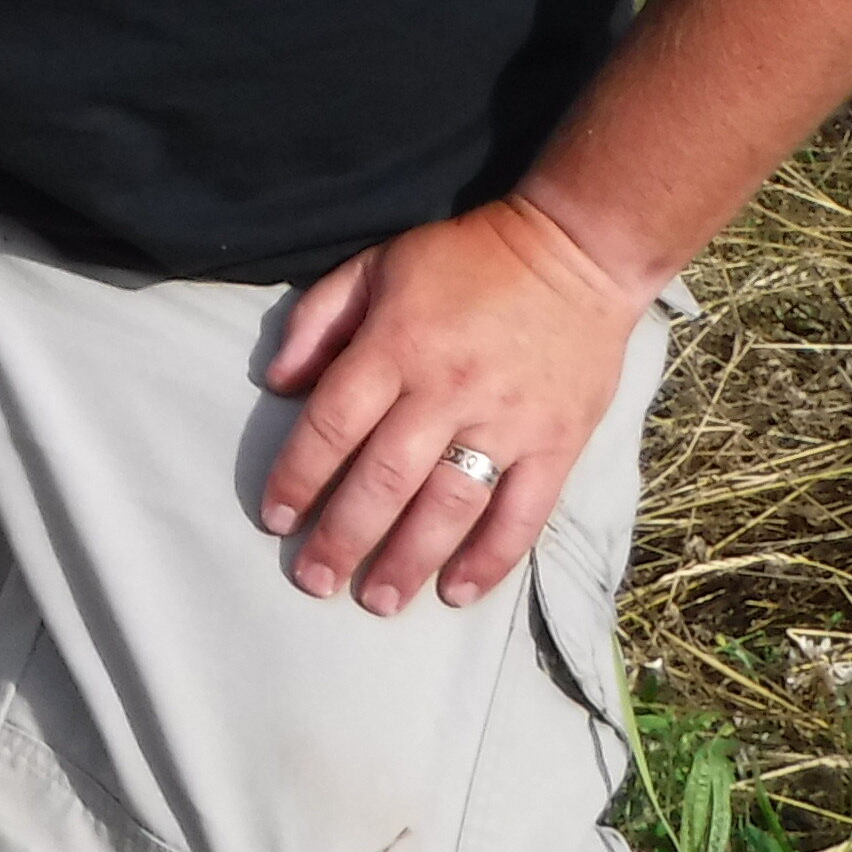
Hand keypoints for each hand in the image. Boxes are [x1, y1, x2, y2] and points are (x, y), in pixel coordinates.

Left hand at [253, 194, 651, 614]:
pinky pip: (522, 513)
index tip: (275, 518)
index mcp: (397, 345)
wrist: (576, 251)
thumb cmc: (465, 260)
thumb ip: (319, 320)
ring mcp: (508, 421)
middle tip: (313, 580)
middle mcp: (448, 389)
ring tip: (376, 600)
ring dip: (409, 559)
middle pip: (385, 478)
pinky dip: (490, 558)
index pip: (334, 423)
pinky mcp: (558, 443)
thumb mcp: (377, 266)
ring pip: (449, 505)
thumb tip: (276, 383)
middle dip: (344, 536)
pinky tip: (457, 592)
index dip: (299, 475)